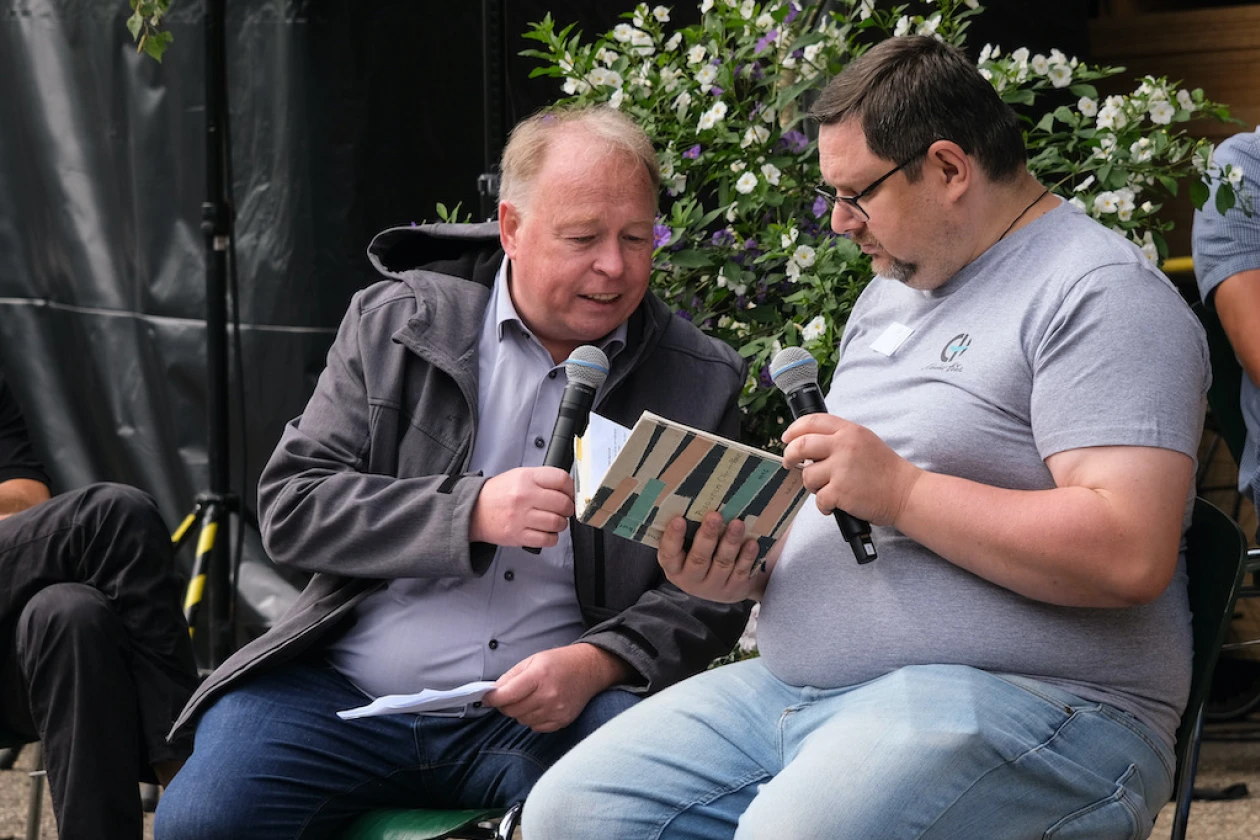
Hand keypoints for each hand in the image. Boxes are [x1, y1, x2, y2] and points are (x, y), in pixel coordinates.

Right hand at [469, 467, 574, 547]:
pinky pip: (547, 540)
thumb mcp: (519, 476)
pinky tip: (546, 532)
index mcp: (526, 478)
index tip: (571, 494)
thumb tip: (568, 488)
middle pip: (563, 503)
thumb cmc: (499, 493)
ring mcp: (521, 517)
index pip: (561, 479)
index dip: (571, 488)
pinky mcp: (518, 536)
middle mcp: (524, 496)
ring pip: (557, 523)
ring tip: (554, 521)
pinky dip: (552, 538)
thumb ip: (543, 479)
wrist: (474, 510)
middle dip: (568, 508)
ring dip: (561, 524)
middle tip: (564, 510)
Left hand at [482, 644, 628, 731]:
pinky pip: (535, 727)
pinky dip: (532, 718)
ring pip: (522, 720)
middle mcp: (548, 695)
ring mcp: (556, 710)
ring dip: (519, 711)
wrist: (590, 669)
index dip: (492, 698)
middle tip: (509, 695)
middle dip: (505, 704)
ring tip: (530, 698)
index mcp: (539, 676)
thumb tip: (492, 692)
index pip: (507, 695)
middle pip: (512, 711)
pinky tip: (540, 705)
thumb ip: (510, 676)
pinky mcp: (562, 721)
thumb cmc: (559, 662)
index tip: (486, 697)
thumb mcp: (533, 660)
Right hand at [657, 512, 764, 602]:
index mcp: (674, 568)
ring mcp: (714, 586)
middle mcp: (691, 580)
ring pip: (722, 564)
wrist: (719, 587)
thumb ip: (686, 533)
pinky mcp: (734, 589)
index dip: (673, 537)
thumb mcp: (685, 550)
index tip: (679, 519)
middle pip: (699, 559)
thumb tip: (693, 497)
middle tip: (715, 515)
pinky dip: (747, 557)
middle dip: (707, 536)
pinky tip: (751, 542)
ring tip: (737, 523)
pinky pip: (741, 572)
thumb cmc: (697, 556)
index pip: (669, 553)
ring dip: (730, 542)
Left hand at [781, 414, 920, 526]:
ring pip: (807, 475)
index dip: (794, 429)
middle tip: (788, 463)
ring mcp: (841, 469)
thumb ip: (840, 438)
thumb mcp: (864, 441)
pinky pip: (819, 499)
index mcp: (850, 431)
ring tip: (828, 489)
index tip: (786, 438)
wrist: (905, 493)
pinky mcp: (841, 491)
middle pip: (801, 445)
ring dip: (813, 485)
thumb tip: (808, 443)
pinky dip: (824, 505)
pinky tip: (834, 505)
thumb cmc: (885, 470)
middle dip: (789, 455)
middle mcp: (844, 446)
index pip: (813, 421)